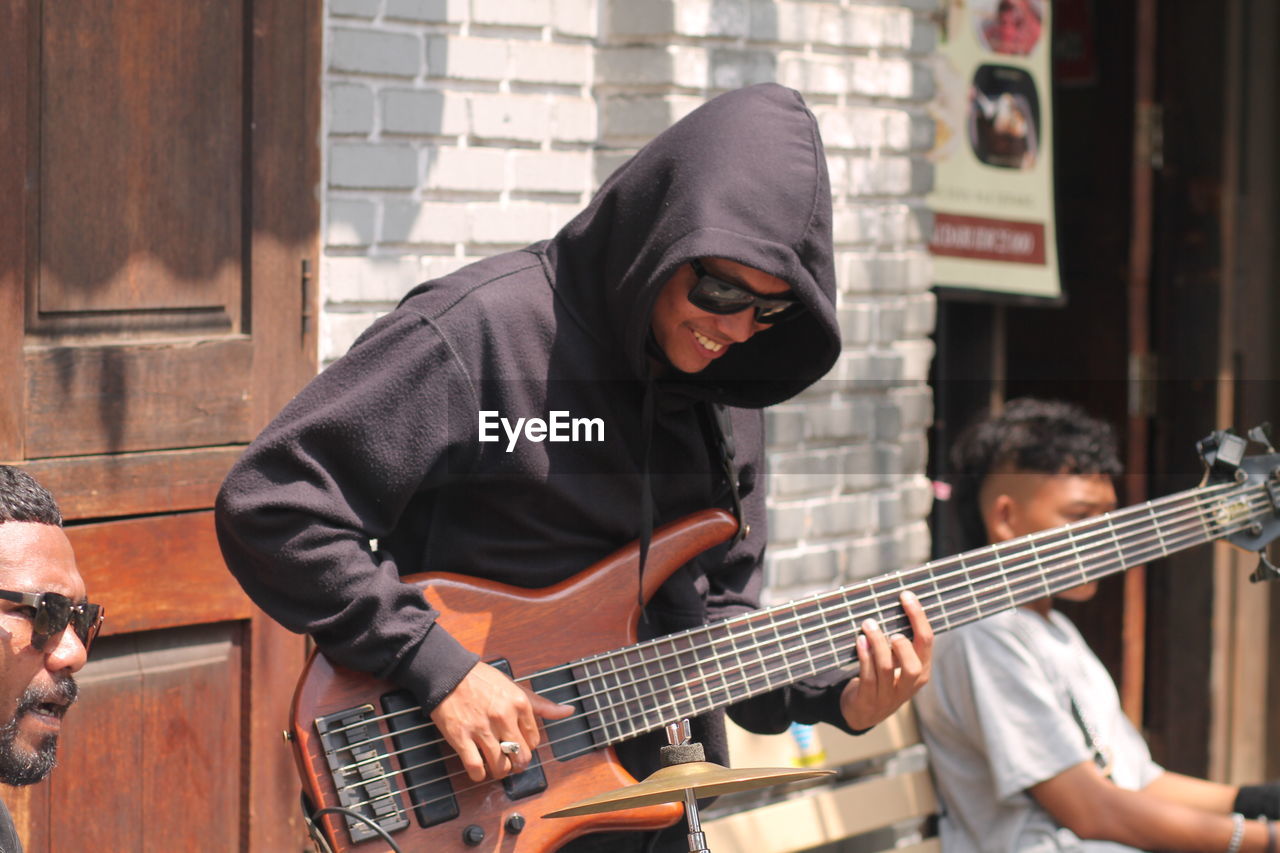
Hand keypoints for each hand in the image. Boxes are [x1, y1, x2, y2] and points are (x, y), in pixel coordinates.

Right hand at [429, 661, 574, 781]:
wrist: (449, 673)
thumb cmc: (481, 679)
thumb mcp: (515, 687)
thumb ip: (541, 704)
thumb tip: (569, 711)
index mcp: (519, 704)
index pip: (534, 740)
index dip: (527, 746)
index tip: (518, 744)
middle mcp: (503, 717)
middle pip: (521, 756)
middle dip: (518, 764)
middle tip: (511, 762)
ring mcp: (482, 729)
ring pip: (500, 766)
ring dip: (500, 771)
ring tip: (497, 767)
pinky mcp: (461, 737)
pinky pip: (476, 767)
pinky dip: (479, 774)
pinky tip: (479, 769)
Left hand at [839, 591, 932, 730]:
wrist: (863, 712)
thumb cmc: (882, 677)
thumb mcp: (898, 663)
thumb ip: (899, 642)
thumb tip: (894, 603)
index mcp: (922, 671)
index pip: (927, 642)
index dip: (918, 618)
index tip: (906, 595)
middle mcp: (909, 685)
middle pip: (914, 666)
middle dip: (902, 643)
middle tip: (889, 626)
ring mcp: (889, 695)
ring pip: (887, 669)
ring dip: (877, 644)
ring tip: (868, 625)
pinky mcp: (869, 700)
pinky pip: (868, 677)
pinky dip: (864, 657)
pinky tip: (860, 641)